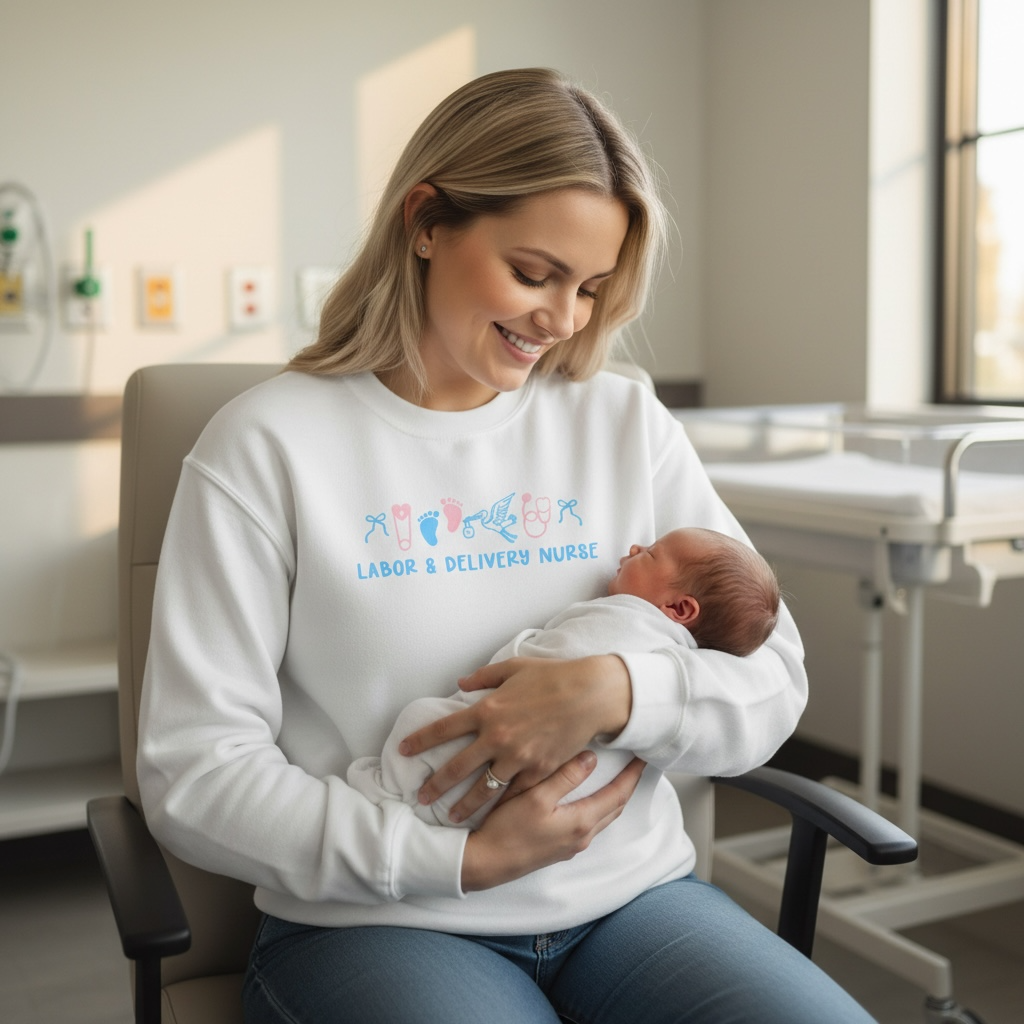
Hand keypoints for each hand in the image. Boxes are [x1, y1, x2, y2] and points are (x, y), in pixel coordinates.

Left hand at [399, 655, 630, 822]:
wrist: (589, 694)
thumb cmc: (552, 676)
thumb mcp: (513, 668)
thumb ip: (483, 677)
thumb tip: (461, 683)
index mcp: (487, 710)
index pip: (443, 729)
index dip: (420, 741)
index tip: (403, 750)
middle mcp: (497, 737)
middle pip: (457, 768)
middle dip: (435, 785)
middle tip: (421, 796)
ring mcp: (517, 757)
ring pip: (483, 789)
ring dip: (464, 805)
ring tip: (450, 816)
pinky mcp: (538, 770)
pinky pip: (514, 792)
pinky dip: (500, 804)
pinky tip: (491, 814)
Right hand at [460, 752, 645, 890]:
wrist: (485, 863)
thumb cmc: (507, 830)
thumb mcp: (535, 797)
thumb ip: (565, 777)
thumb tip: (592, 758)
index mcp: (581, 822)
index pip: (617, 795)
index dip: (632, 775)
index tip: (644, 757)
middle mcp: (582, 836)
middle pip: (615, 807)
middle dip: (628, 785)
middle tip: (637, 764)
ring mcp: (571, 844)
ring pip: (603, 817)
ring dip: (614, 797)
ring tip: (619, 777)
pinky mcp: (559, 847)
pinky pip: (589, 823)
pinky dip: (598, 806)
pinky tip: (590, 797)